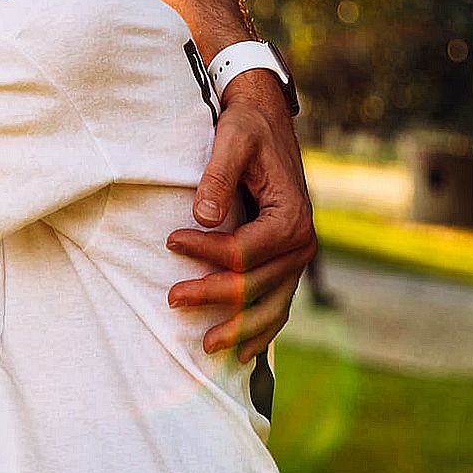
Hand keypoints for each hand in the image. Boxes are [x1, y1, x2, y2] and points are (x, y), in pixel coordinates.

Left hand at [166, 70, 316, 361]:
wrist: (267, 120)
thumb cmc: (248, 128)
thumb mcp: (233, 139)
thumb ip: (219, 177)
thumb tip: (204, 216)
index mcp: (291, 217)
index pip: (244, 250)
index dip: (206, 253)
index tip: (170, 241)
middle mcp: (301, 244)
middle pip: (254, 283)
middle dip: (214, 295)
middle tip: (172, 299)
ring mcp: (297, 258)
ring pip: (270, 304)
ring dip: (240, 328)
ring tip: (207, 345)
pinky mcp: (287, 262)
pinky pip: (278, 302)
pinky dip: (262, 329)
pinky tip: (243, 351)